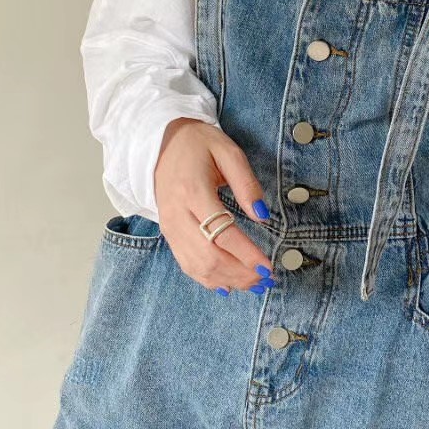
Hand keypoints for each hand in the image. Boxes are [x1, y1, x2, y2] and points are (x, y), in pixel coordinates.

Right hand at [153, 117, 274, 294]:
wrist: (160, 143)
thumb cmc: (198, 145)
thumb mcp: (228, 152)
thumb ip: (247, 184)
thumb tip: (263, 215)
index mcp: (193, 192)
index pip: (222, 233)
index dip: (246, 254)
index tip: (268, 266)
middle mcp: (177, 214)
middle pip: (209, 256)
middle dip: (240, 273)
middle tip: (266, 279)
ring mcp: (170, 227)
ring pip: (197, 266)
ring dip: (227, 280)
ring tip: (253, 284)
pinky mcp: (168, 234)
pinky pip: (186, 264)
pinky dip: (208, 279)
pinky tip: (228, 284)